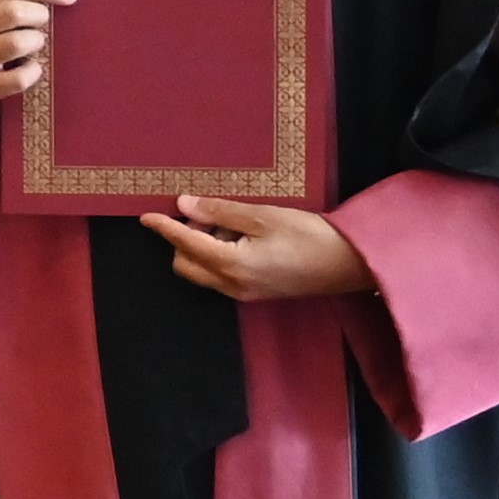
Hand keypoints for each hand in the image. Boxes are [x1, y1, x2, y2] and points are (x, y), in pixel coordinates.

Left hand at [145, 195, 376, 301]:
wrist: (352, 265)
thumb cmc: (312, 236)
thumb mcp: (265, 216)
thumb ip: (221, 212)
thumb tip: (185, 205)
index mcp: (232, 265)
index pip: (185, 244)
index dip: (164, 228)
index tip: (146, 217)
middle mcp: (232, 285)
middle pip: (186, 264)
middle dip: (184, 240)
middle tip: (206, 214)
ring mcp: (244, 293)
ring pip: (203, 271)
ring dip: (204, 247)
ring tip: (234, 223)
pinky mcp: (256, 293)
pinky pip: (222, 276)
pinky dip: (220, 256)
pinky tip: (244, 237)